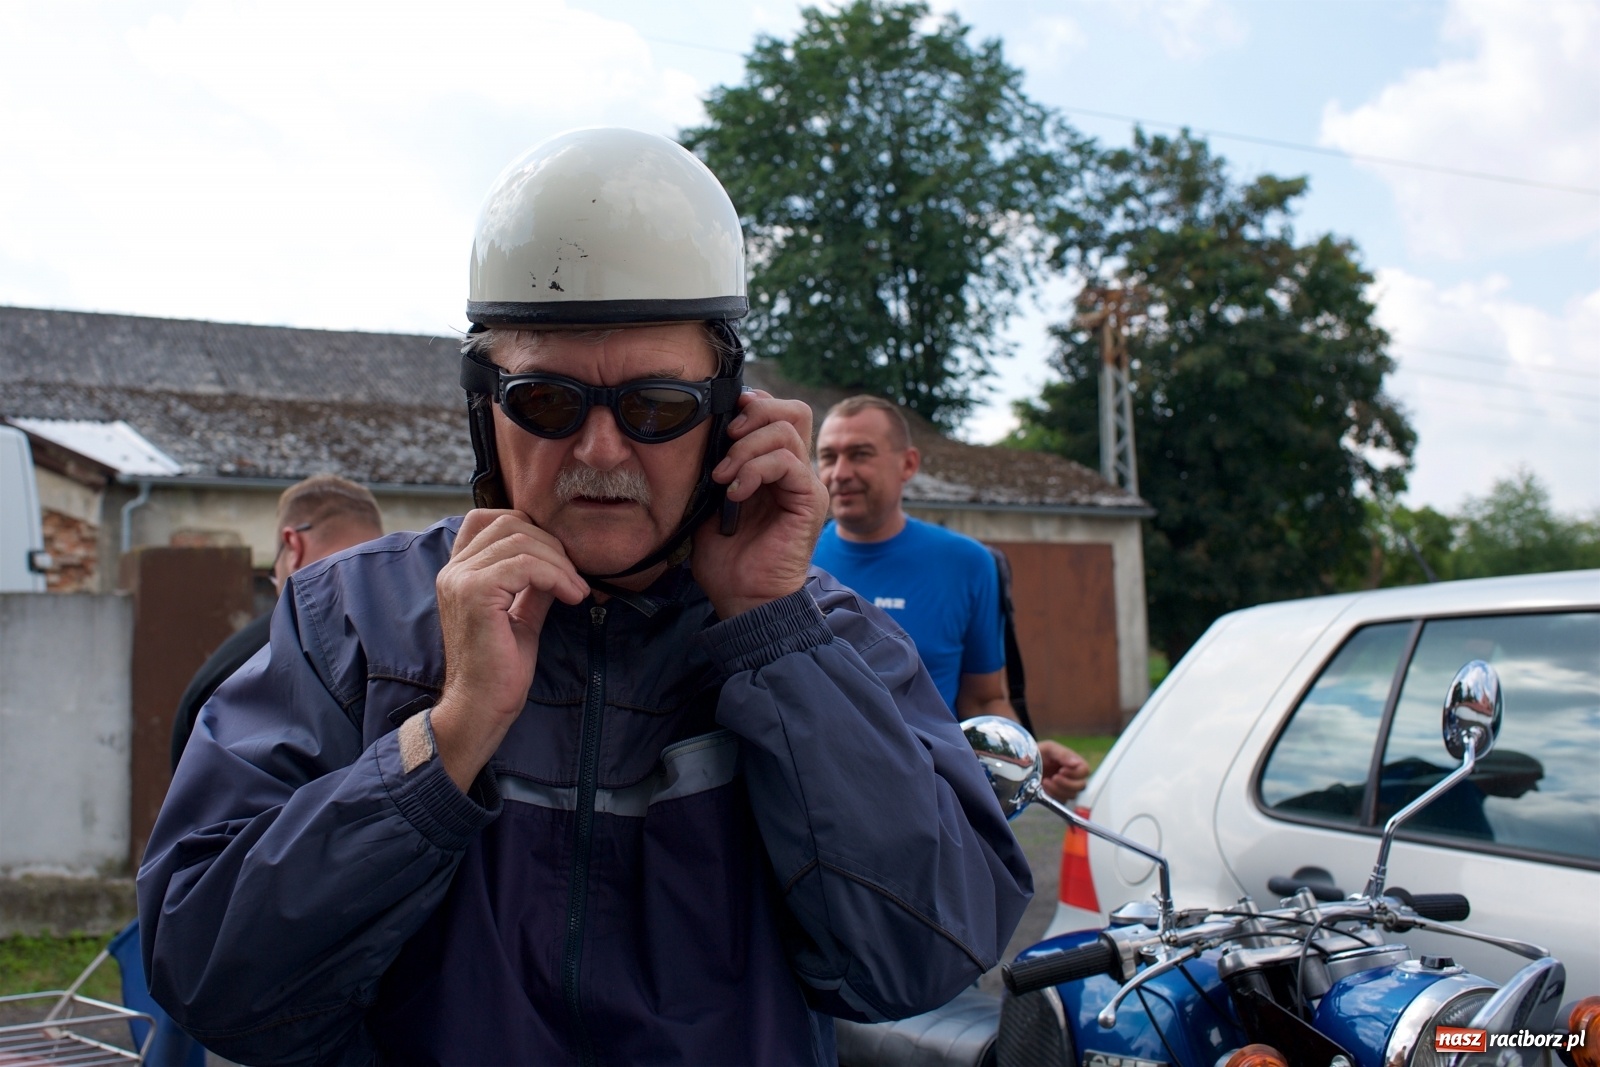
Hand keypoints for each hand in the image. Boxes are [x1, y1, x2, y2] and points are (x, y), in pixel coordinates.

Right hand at [431, 510, 588, 789]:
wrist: (481, 707)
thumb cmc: (500, 669)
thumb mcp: (522, 615)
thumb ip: (534, 584)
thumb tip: (561, 561)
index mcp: (459, 572)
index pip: (488, 518)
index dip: (529, 527)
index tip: (557, 559)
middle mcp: (454, 570)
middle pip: (510, 522)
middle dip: (552, 545)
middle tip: (574, 578)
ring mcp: (461, 579)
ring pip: (521, 540)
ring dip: (559, 563)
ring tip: (576, 590)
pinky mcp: (475, 593)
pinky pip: (525, 565)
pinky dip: (556, 576)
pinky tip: (571, 597)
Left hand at [693, 390, 829, 617]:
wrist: (742, 597)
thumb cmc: (725, 557)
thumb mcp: (711, 501)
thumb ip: (717, 465)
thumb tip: (705, 431)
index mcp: (773, 467)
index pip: (776, 413)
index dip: (750, 406)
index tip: (720, 423)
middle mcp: (795, 470)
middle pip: (791, 411)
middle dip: (753, 414)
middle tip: (725, 438)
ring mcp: (805, 484)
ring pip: (785, 431)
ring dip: (745, 448)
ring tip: (723, 477)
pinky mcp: (809, 500)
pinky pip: (787, 462)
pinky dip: (755, 470)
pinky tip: (735, 493)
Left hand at [1039, 740, 1089, 802]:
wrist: (1023, 763)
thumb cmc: (1038, 752)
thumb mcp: (1049, 748)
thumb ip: (1063, 754)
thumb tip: (1076, 763)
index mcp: (1074, 763)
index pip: (1085, 771)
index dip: (1075, 773)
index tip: (1061, 771)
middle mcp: (1073, 776)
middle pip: (1081, 786)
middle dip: (1066, 783)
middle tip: (1053, 778)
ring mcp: (1065, 787)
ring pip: (1072, 795)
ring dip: (1058, 790)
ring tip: (1045, 781)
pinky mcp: (1057, 795)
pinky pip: (1061, 801)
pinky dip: (1053, 795)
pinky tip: (1044, 787)